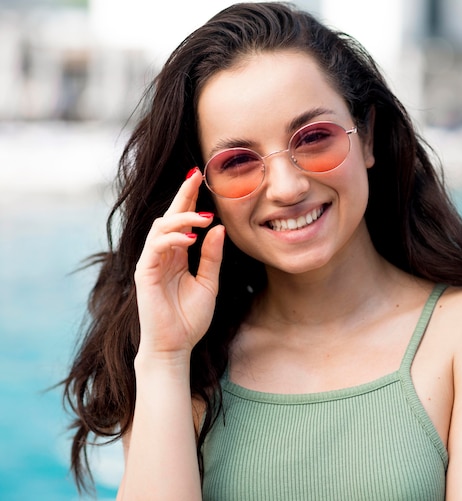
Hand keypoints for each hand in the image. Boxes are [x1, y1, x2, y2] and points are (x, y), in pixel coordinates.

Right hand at [134, 168, 224, 358]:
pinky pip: (155, 247)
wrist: (175, 346)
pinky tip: (191, 238)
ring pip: (161, 227)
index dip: (190, 199)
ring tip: (204, 217)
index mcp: (177, 255)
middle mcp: (163, 255)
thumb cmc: (190, 318)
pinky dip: (173, 239)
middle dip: (182, 195)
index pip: (182, 221)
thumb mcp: (209, 282)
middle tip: (196, 176)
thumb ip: (212, 256)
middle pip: (169, 216)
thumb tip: (219, 228)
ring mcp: (151, 262)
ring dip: (182, 218)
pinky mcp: (145, 273)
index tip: (200, 177)